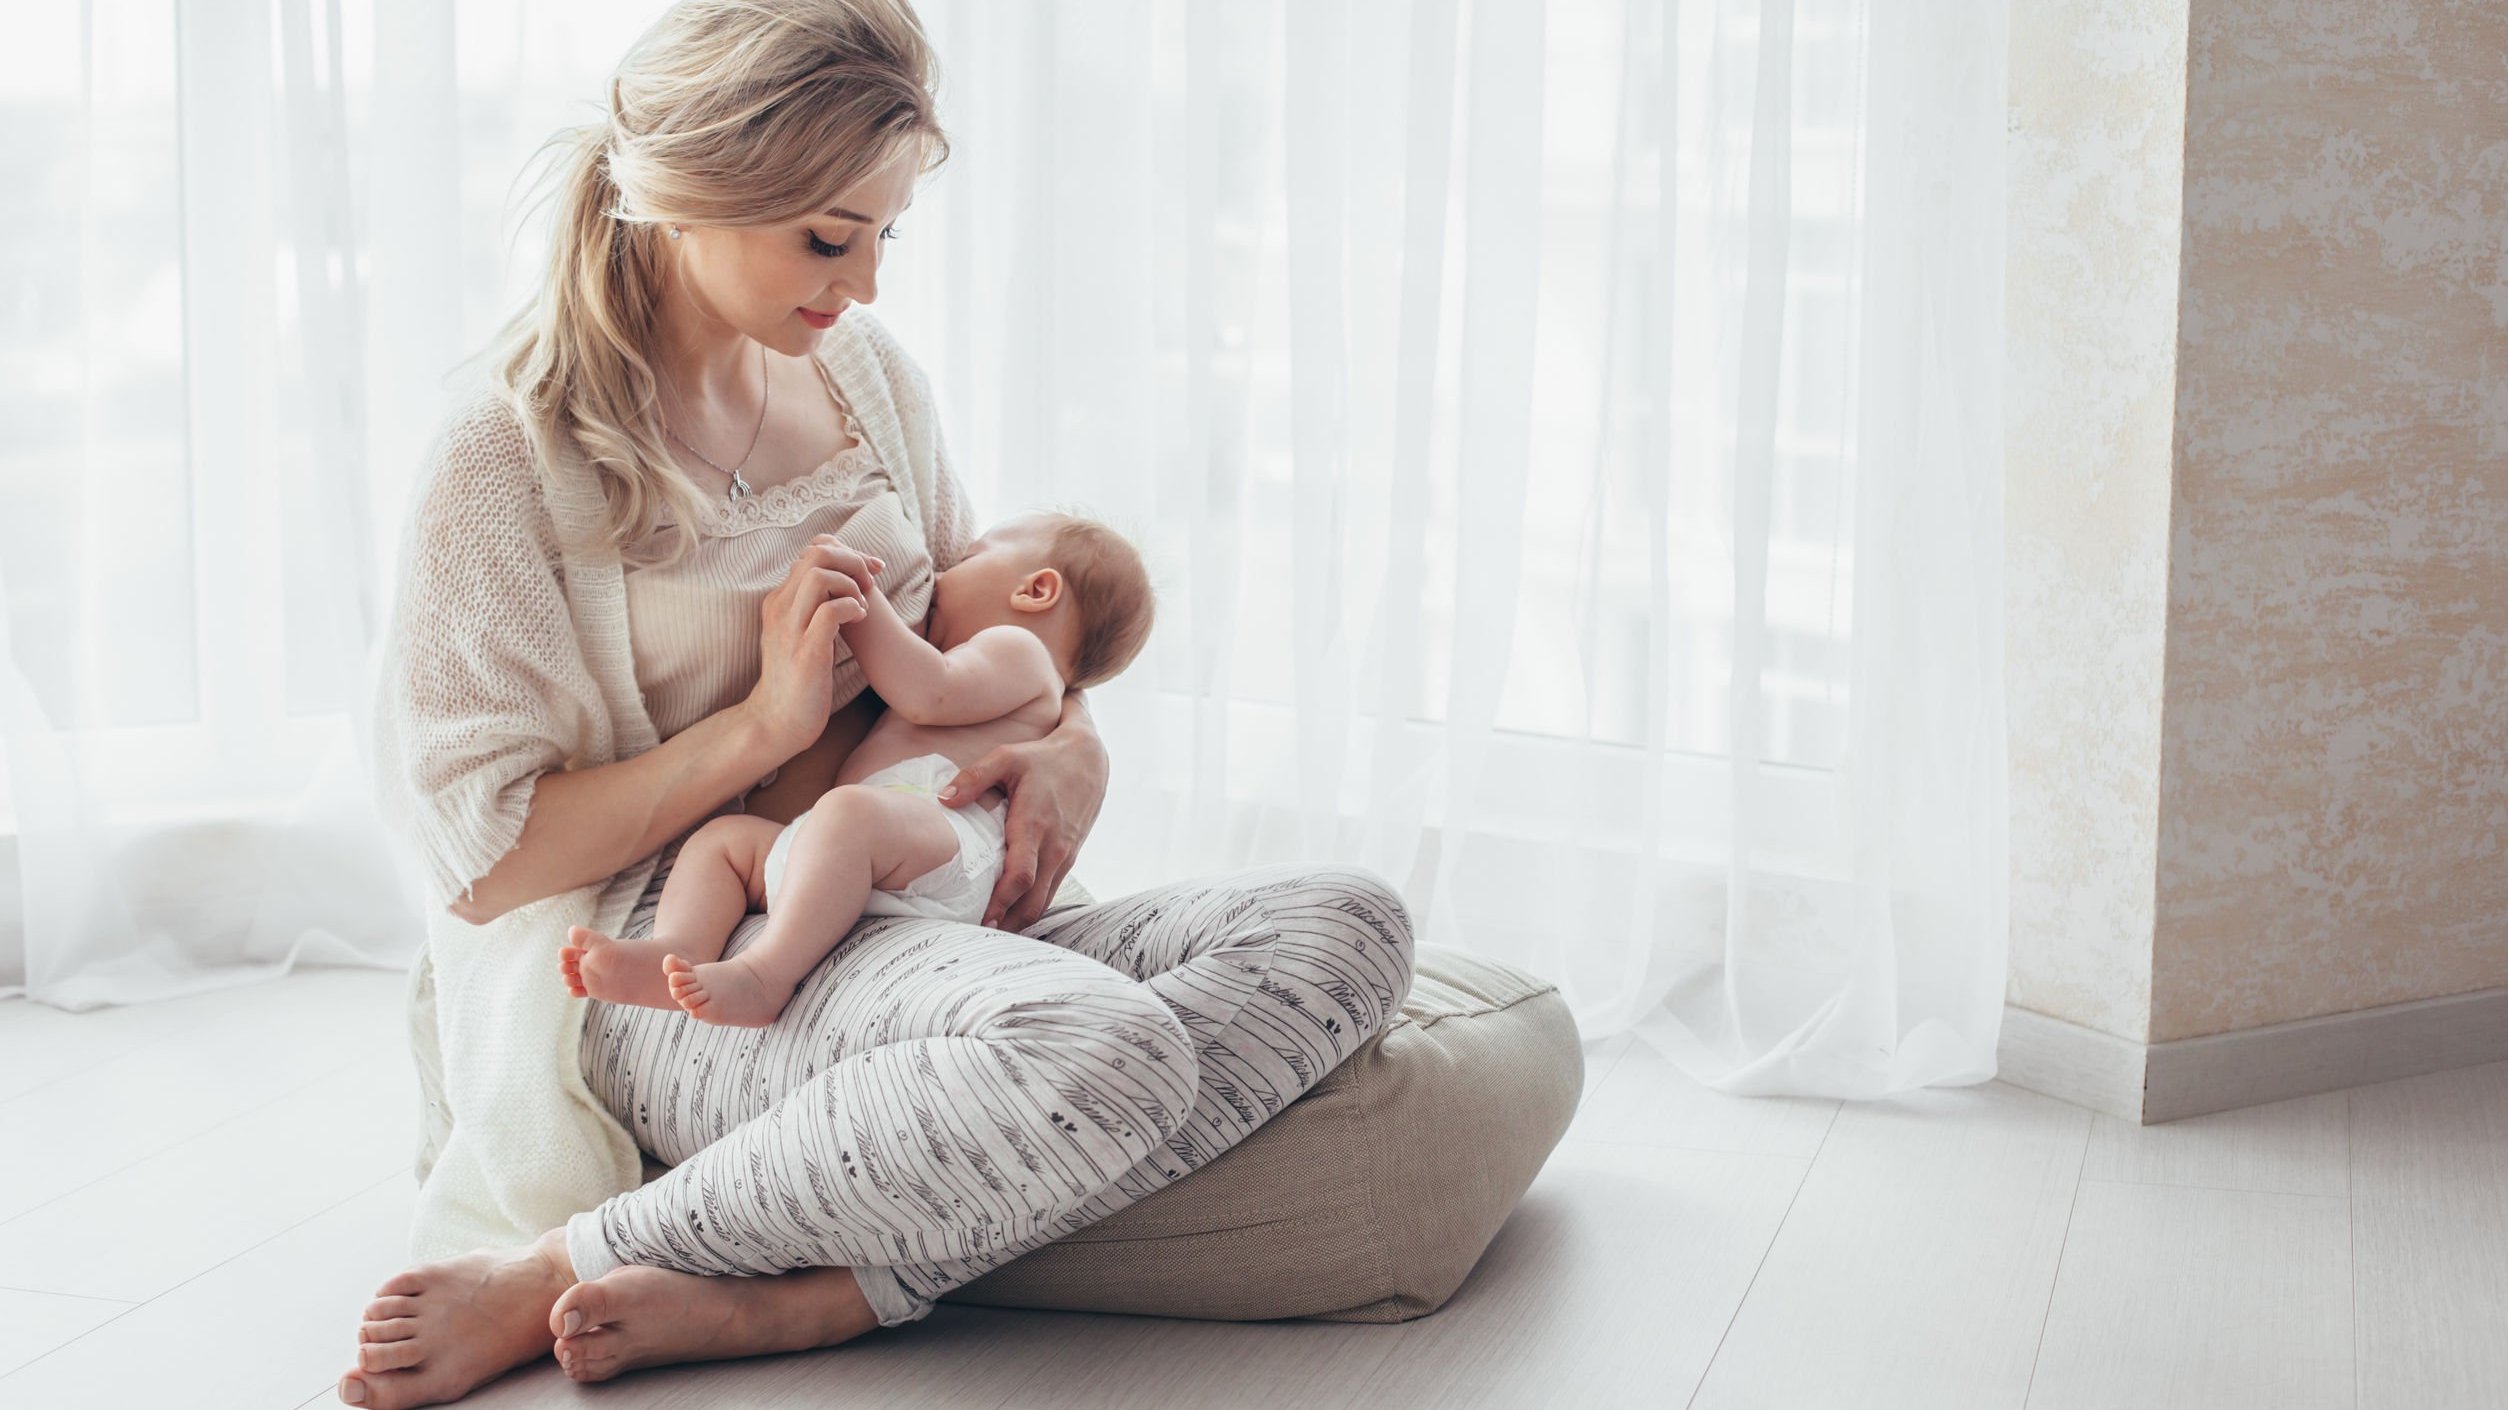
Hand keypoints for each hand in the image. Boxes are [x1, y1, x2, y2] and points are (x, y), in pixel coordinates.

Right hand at [741, 535, 884, 756]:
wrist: (776, 722)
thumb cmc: (796, 679)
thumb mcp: (797, 634)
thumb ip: (811, 607)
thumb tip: (840, 584)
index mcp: (779, 601)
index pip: (812, 552)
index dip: (847, 553)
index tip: (871, 570)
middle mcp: (780, 608)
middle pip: (815, 554)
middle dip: (852, 561)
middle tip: (871, 583)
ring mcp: (790, 629)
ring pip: (820, 576)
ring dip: (851, 584)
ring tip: (862, 605)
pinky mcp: (806, 653)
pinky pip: (831, 612)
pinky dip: (852, 608)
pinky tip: (860, 620)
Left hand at [942, 724, 1109, 931]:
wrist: (1088, 759)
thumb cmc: (1043, 759)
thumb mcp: (1007, 758)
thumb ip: (974, 777)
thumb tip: (943, 799)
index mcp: (1034, 825)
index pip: (1020, 875)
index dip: (1000, 902)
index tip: (979, 920)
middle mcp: (1053, 847)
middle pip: (1032, 900)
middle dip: (1008, 923)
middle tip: (978, 940)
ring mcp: (1064, 855)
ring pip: (1043, 901)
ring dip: (1019, 921)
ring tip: (990, 936)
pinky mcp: (1068, 858)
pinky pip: (1050, 891)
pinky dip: (1031, 907)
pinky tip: (1010, 915)